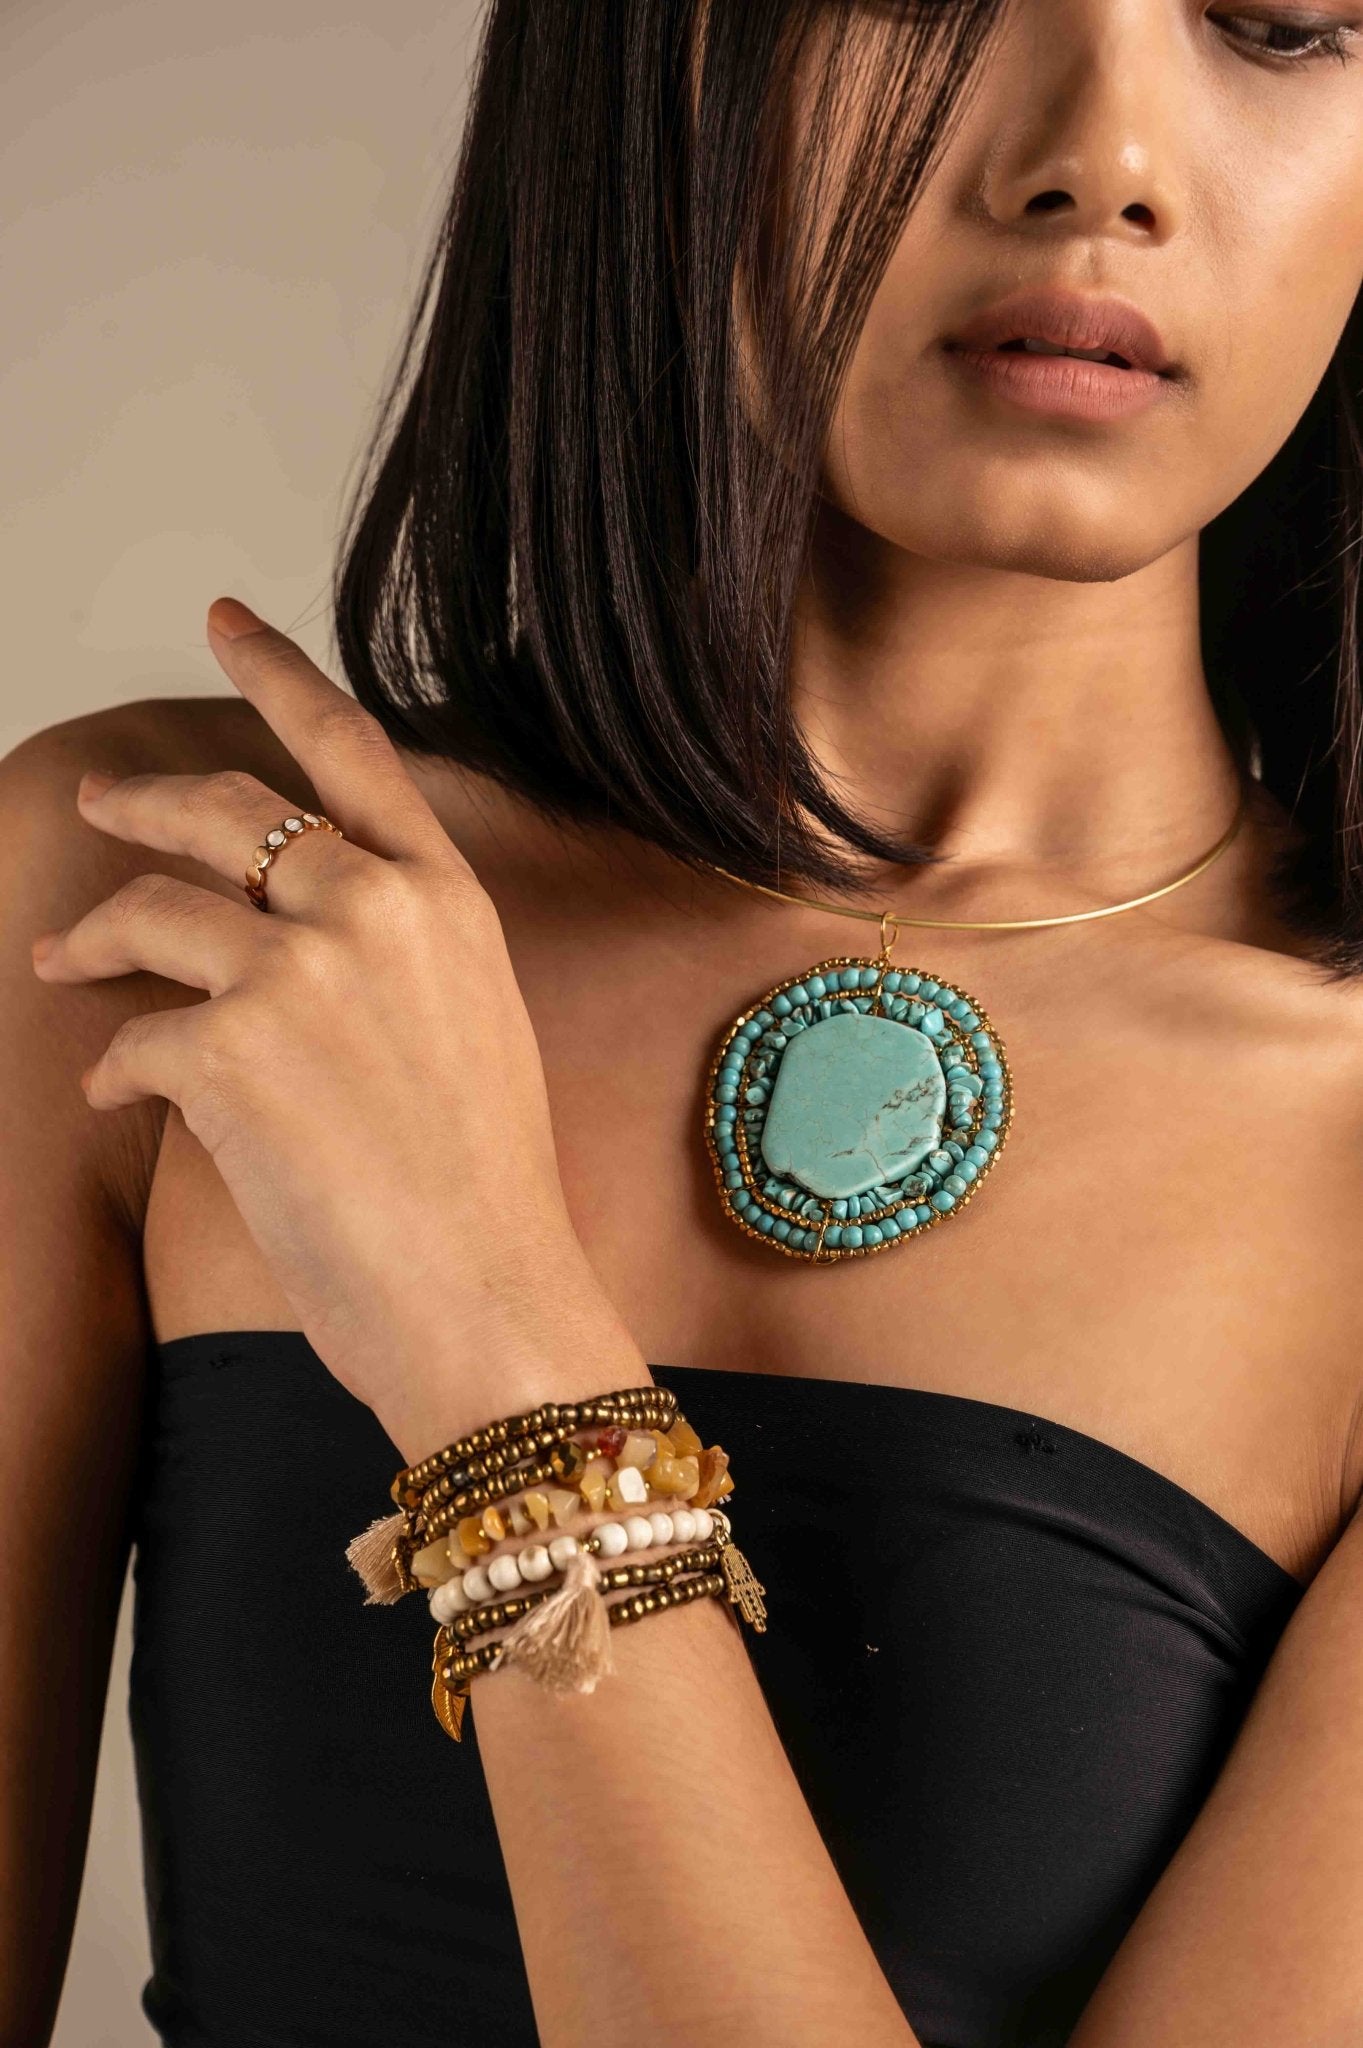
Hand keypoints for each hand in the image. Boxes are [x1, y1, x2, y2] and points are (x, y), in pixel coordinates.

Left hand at [30, 599, 643, 1457]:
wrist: (487, 1298)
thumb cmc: (482, 1189)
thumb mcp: (471, 1029)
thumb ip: (395, 952)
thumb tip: (287, 927)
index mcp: (446, 900)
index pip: (352, 750)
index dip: (280, 674)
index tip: (228, 622)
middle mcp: (376, 910)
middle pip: (222, 809)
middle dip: (141, 802)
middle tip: (97, 803)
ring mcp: (302, 972)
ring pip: (153, 910)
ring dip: (92, 936)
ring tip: (62, 962)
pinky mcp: (232, 1049)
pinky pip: (134, 1033)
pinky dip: (115, 1064)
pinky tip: (120, 1092)